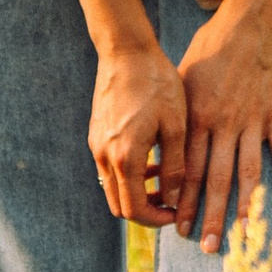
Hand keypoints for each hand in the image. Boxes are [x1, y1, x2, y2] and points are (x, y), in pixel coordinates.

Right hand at [90, 36, 187, 228]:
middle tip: (170, 203)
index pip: (135, 209)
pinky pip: (109, 169)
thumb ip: (175, 167)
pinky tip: (151, 158)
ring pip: (113, 188)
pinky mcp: (95, 136)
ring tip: (163, 178)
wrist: (126, 51)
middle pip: (119, 206)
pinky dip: (128, 175)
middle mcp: (104, 156)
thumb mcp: (176, 125)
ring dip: (136, 192)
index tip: (175, 214)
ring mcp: (96, 146)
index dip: (156, 219)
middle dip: (145, 211)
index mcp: (125, 157)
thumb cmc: (157, 84)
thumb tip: (174, 200)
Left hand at [173, 0, 271, 250]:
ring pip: (247, 172)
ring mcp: (252, 120)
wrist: (250, 21)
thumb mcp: (183, 80)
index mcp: (197, 118)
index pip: (187, 170)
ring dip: (243, 206)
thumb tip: (166, 150)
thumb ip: (179, 117)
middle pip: (215, 179)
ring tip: (242, 234)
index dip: (183, 202)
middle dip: (209, 216)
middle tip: (205, 246)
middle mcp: (223, 124)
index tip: (177, 228)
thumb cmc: (211, 48)